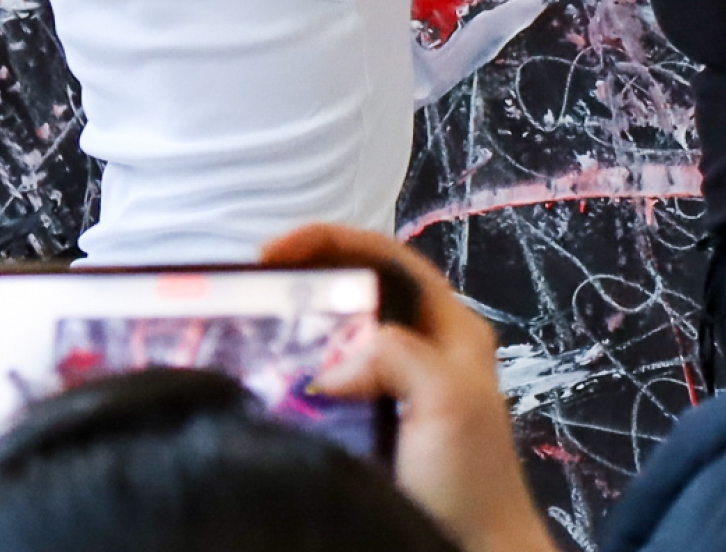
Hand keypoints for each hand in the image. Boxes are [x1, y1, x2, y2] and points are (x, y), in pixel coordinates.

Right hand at [261, 225, 556, 551]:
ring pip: (337, 342)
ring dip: (296, 332)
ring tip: (250, 330)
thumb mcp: (448, 399)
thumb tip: (333, 367)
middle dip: (307, 279)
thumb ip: (398, 355)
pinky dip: (293, 383)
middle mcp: (423, 352)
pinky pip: (324, 392)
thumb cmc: (474, 484)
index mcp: (451, 330)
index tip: (277, 251)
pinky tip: (265, 387)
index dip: (334, 242)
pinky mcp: (371, 432)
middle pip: (357, 293)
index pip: (388, 259)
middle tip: (257, 286)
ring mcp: (395, 394)